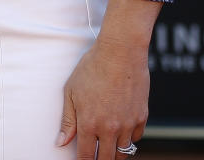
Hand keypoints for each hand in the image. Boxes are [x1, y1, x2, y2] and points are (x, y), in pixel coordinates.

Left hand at [56, 36, 148, 158]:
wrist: (120, 53)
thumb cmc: (92, 68)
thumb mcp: (71, 91)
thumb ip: (67, 120)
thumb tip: (61, 142)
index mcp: (89, 122)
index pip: (86, 155)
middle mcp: (110, 128)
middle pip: (106, 159)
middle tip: (94, 157)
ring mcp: (128, 124)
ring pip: (123, 152)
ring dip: (114, 154)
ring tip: (106, 151)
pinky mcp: (142, 117)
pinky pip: (136, 138)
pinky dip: (128, 140)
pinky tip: (121, 134)